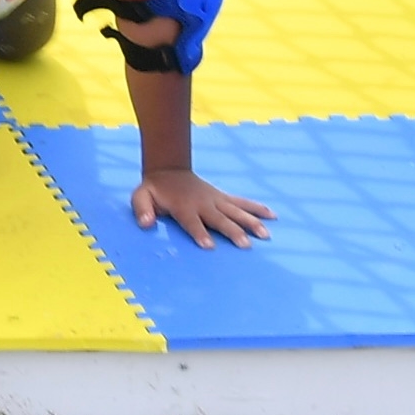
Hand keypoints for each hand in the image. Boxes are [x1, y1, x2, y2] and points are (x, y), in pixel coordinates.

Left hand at [133, 167, 272, 248]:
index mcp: (183, 206)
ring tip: (265, 234)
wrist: (168, 168)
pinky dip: (257, 208)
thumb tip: (145, 223)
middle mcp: (203, 204)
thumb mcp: (141, 196)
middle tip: (246, 245)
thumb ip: (142, 209)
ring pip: (236, 211)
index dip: (199, 233)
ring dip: (251, 222)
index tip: (209, 246)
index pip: (192, 222)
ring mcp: (216, 200)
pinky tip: (273, 215)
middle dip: (232, 231)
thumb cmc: (155, 189)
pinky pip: (243, 202)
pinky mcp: (224, 198)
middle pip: (220, 219)